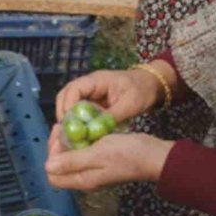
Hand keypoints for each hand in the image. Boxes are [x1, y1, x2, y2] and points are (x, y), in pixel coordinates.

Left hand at [45, 126, 174, 190]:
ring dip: (69, 143)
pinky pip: (84, 154)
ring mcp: (95, 171)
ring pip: (72, 159)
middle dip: (58, 147)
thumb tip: (47, 166)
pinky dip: (81, 142)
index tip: (60, 137)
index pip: (53, 176)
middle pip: (60, 167)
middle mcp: (86, 178)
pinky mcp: (103, 163)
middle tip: (64, 127)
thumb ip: (72, 161)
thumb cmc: (127, 154)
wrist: (154, 156)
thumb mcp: (98, 154)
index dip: (51, 156)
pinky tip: (86, 130)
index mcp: (83, 179)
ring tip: (73, 126)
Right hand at [55, 62, 176, 122]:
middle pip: (65, 96)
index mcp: (96, 80)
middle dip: (64, 114)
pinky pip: (80, 111)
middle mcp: (89, 85)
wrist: (152, 86)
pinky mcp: (94, 102)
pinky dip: (79, 121)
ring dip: (70, 119)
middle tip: (66, 132)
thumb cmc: (142, 90)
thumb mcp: (130, 104)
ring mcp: (91, 93)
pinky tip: (82, 133)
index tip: (69, 123)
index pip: (73, 90)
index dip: (67, 106)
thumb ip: (112, 116)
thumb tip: (94, 130)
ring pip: (71, 104)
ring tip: (73, 134)